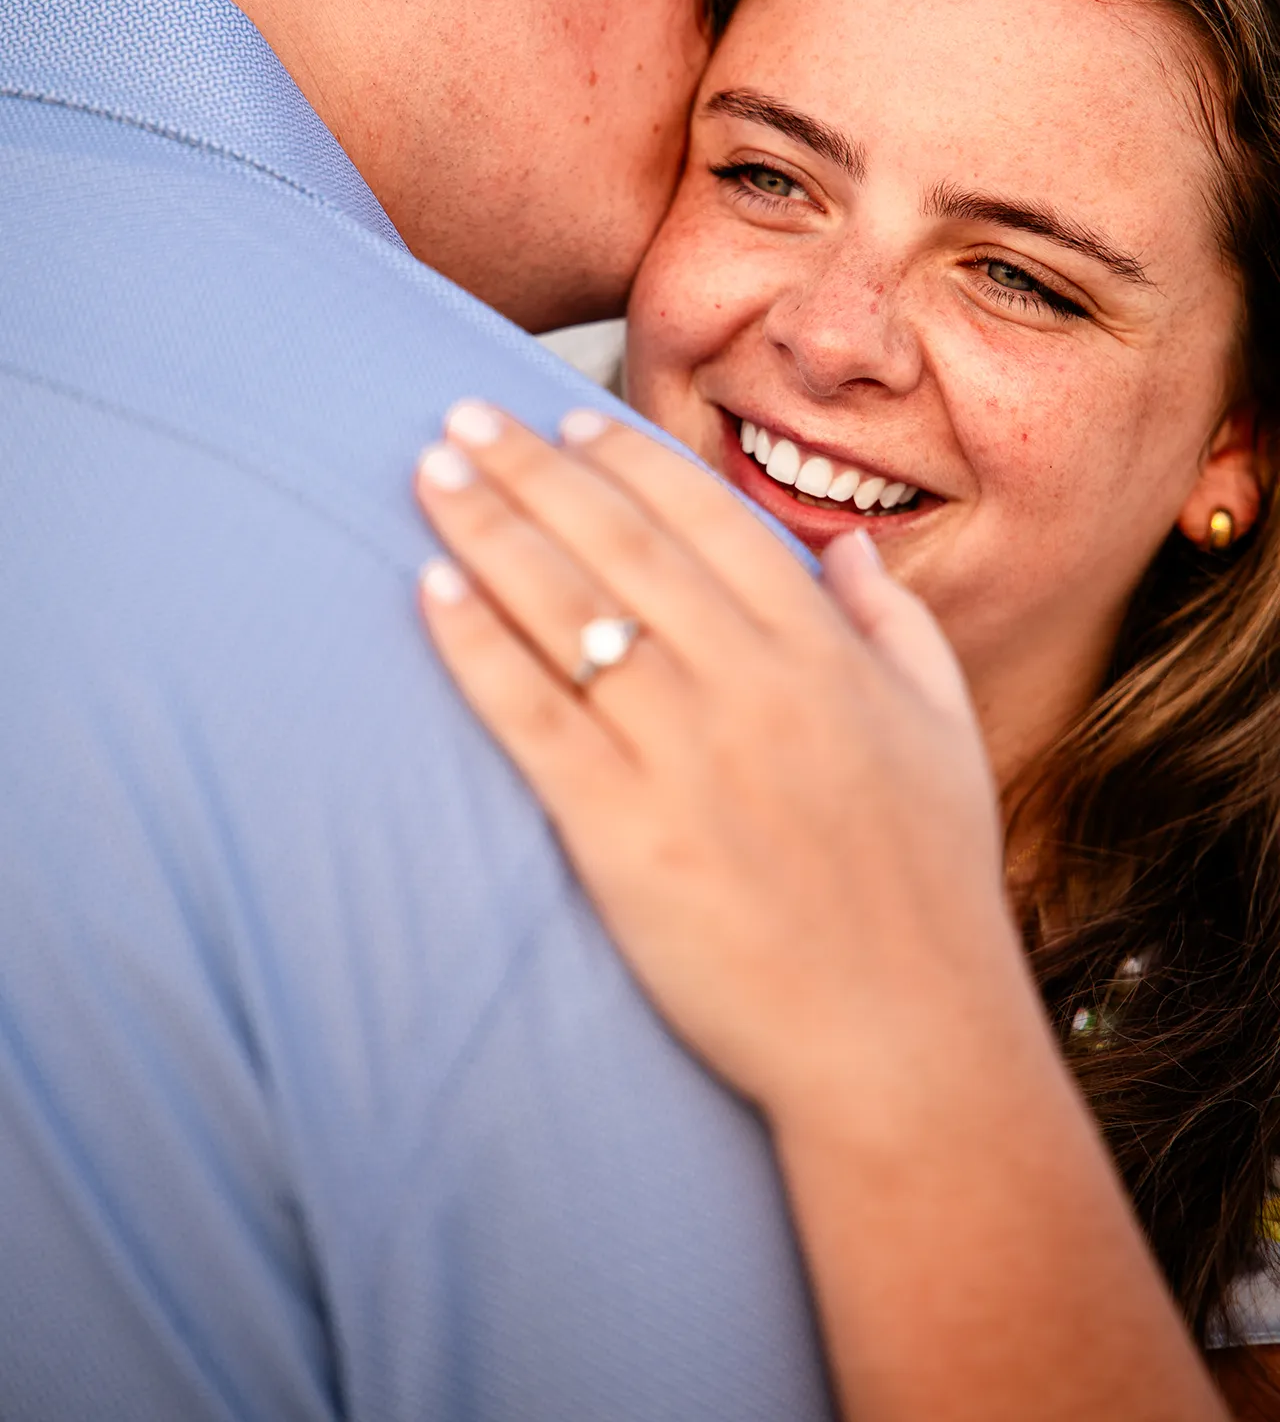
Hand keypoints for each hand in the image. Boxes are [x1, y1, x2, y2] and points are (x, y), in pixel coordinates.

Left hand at [414, 401, 1015, 1120]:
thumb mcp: (946, 733)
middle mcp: (748, 681)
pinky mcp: (621, 834)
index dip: (625, 460)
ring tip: (432, 472)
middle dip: (530, 468)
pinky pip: (532, 716)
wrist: (903, 1041)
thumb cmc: (929, 888)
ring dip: (487, 529)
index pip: (705, 517)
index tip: (565, 422)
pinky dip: (475, 646)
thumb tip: (847, 550)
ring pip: (564, 609)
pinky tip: (430, 591)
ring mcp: (682, 753)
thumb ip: (896, 625)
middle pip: (617, 542)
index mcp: (823, 650)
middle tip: (461, 414)